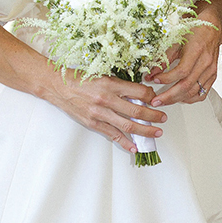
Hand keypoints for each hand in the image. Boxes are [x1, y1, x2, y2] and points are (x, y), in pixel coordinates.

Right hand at [43, 67, 166, 156]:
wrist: (58, 86)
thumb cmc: (80, 78)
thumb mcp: (103, 75)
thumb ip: (120, 84)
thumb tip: (139, 92)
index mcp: (110, 84)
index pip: (138, 91)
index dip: (151, 96)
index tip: (157, 99)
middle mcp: (106, 99)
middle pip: (136, 111)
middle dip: (153, 116)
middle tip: (163, 118)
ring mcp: (99, 113)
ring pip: (127, 125)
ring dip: (144, 130)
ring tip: (156, 133)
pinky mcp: (93, 123)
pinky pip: (112, 135)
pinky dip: (124, 142)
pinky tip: (134, 147)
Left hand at [150, 22, 220, 106]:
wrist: (212, 27)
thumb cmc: (194, 30)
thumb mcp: (176, 40)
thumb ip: (164, 58)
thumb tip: (151, 73)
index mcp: (196, 50)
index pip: (181, 71)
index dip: (166, 78)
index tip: (155, 80)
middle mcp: (206, 62)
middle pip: (187, 86)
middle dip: (169, 96)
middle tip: (156, 100)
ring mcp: (211, 70)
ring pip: (194, 92)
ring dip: (177, 99)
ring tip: (165, 100)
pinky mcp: (213, 76)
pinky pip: (202, 93)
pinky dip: (190, 99)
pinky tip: (181, 97)